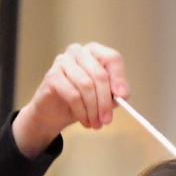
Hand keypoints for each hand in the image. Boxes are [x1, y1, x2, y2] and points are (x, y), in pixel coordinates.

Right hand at [13, 42, 128, 156]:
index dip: (119, 78)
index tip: (122, 96)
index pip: (112, 58)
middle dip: (105, 101)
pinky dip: (81, 111)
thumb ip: (116, 93)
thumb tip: (122, 94)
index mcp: (94, 52)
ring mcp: (63, 61)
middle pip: (99, 74)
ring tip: (96, 123)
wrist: (55, 113)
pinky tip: (85, 121)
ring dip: (93, 109)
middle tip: (107, 120)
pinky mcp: (52, 75)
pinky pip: (73, 95)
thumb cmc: (82, 101)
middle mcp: (78, 52)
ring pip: (86, 85)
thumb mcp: (105, 97)